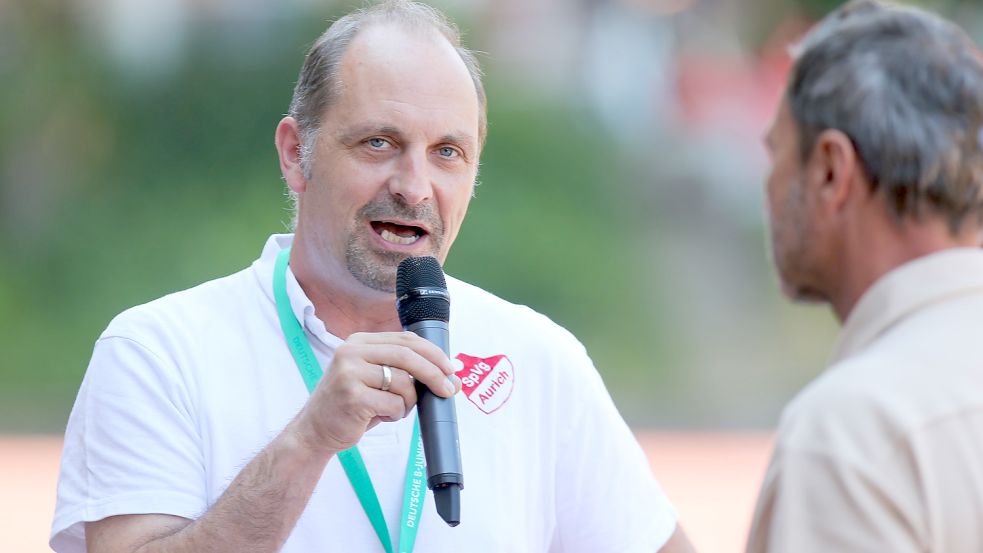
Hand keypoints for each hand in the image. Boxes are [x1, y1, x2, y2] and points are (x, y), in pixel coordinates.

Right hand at [291, 331, 459, 455]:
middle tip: (448, 389)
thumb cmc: (351, 405)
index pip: (406, 340)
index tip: (450, 369)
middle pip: (408, 356)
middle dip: (434, 373)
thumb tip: (450, 377)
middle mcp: (352, 352)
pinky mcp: (352, 396)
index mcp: (359, 342)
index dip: (433, 353)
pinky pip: (394, 404)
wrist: (315, 430)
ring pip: (403, 383)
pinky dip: (396, 413)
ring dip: (408, 402)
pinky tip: (380, 416)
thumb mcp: (374, 379)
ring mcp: (349, 373)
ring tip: (394, 409)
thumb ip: (404, 371)